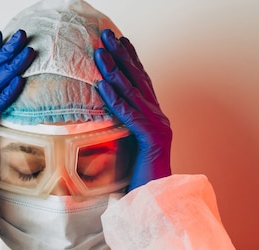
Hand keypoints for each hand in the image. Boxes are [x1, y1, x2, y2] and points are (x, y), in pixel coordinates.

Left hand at [94, 29, 171, 190]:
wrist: (156, 203)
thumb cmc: (138, 181)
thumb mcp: (125, 150)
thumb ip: (118, 132)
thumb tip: (98, 121)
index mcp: (153, 119)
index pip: (141, 83)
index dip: (130, 60)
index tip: (119, 41)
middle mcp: (159, 119)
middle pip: (139, 81)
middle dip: (122, 56)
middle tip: (107, 36)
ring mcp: (159, 128)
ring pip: (134, 94)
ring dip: (116, 71)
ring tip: (100, 54)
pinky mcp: (153, 140)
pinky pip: (131, 116)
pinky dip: (116, 100)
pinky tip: (102, 86)